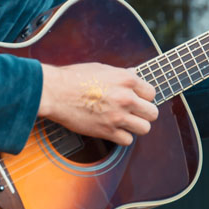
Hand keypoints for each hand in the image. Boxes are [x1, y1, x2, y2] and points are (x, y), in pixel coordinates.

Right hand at [38, 62, 157, 145]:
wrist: (55, 92)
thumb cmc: (74, 77)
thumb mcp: (101, 68)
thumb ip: (121, 74)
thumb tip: (135, 75)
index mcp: (127, 79)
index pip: (152, 93)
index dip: (144, 97)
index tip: (137, 99)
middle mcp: (126, 98)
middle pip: (152, 113)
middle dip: (144, 113)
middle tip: (133, 112)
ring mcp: (118, 116)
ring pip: (145, 128)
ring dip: (135, 126)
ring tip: (124, 122)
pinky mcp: (107, 131)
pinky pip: (127, 140)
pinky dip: (122, 137)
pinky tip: (113, 129)